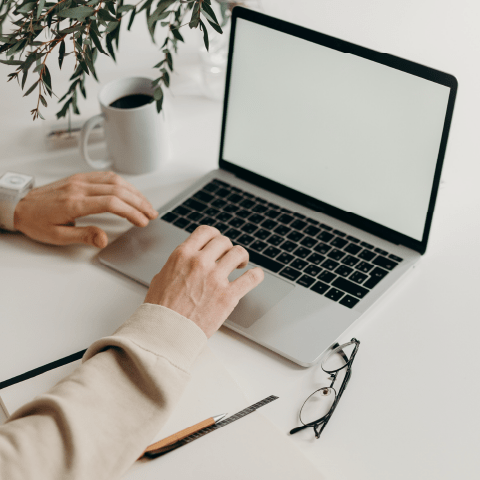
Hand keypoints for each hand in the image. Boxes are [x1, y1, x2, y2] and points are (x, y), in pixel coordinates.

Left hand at [14, 171, 157, 247]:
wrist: (19, 206)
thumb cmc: (36, 222)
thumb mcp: (57, 236)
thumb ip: (83, 236)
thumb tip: (104, 239)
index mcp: (74, 203)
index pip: (112, 203)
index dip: (131, 212)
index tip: (142, 221)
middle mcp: (79, 187)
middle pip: (118, 190)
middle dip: (139, 202)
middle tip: (151, 214)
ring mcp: (80, 180)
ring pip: (115, 180)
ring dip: (134, 192)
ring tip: (146, 204)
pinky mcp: (80, 178)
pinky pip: (106, 176)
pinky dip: (123, 184)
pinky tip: (130, 192)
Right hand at [144, 225, 263, 337]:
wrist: (165, 333)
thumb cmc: (160, 309)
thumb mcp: (161, 277)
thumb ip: (177, 265)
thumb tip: (186, 261)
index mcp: (182, 255)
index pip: (205, 232)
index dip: (214, 236)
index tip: (218, 243)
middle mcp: (200, 262)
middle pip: (224, 241)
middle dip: (227, 248)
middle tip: (228, 257)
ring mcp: (215, 278)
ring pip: (239, 253)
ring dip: (241, 258)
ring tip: (240, 265)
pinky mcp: (227, 296)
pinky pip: (251, 278)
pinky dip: (256, 275)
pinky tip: (255, 275)